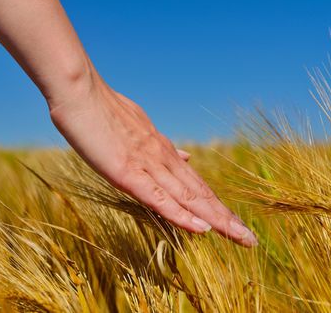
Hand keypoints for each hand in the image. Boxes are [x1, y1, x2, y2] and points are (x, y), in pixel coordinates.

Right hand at [49, 74, 257, 246]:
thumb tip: (184, 155)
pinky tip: (200, 229)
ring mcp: (146, 164)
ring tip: (240, 238)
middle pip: (199, 192)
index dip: (214, 204)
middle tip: (250, 240)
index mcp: (161, 149)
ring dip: (216, 219)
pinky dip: (180, 215)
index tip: (232, 221)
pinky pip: (158, 198)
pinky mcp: (127, 172)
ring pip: (187, 197)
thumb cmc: (100, 109)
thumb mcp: (137, 127)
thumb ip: (160, 145)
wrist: (80, 91)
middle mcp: (161, 157)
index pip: (194, 182)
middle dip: (225, 218)